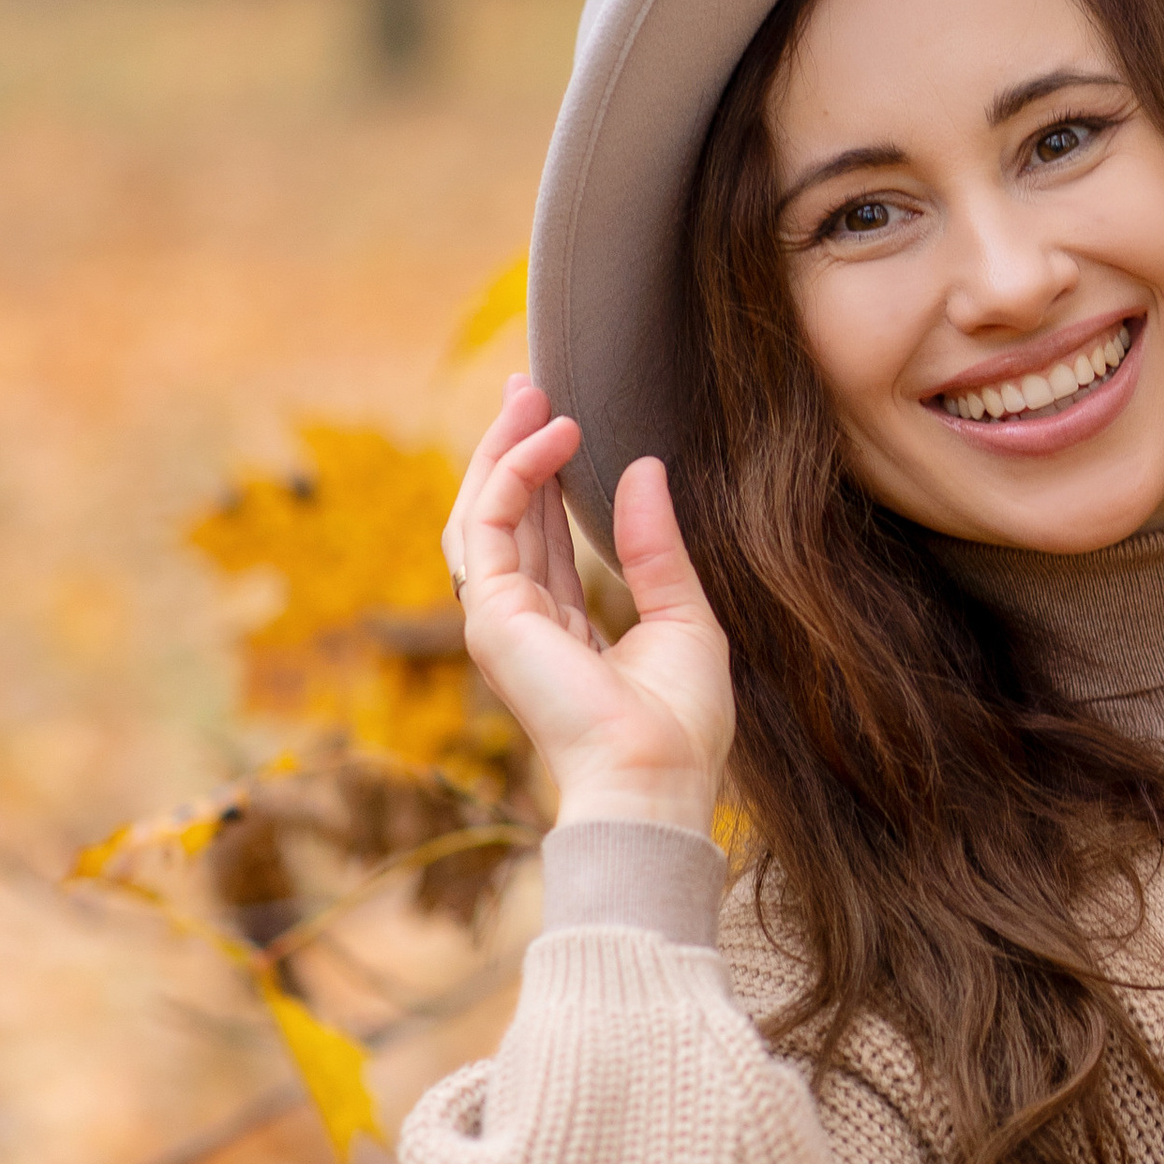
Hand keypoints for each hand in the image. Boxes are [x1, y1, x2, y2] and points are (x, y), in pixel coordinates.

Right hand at [445, 376, 733, 839]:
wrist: (658, 777)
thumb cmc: (679, 722)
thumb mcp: (682, 615)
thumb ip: (656, 546)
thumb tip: (646, 468)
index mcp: (560, 629)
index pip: (539, 537)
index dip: (544, 476)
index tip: (562, 422)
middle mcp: (520, 622)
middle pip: (501, 516)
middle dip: (509, 447)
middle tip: (529, 386)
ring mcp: (499, 620)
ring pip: (482, 512)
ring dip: (502, 448)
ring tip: (531, 394)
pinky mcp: (492, 616)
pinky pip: (490, 524)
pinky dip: (515, 473)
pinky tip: (552, 438)